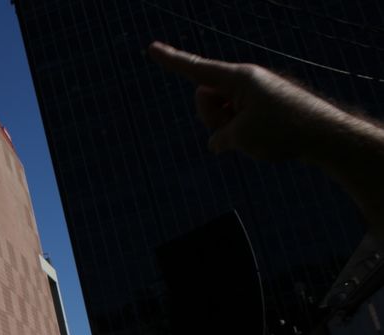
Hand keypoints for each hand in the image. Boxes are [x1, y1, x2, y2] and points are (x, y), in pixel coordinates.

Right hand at [147, 41, 350, 161]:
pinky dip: (239, 132)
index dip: (171, 60)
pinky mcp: (263, 106)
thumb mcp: (240, 137)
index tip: (151, 48)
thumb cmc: (283, 130)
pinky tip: (260, 139)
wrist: (325, 135)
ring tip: (254, 137)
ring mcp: (255, 93)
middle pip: (205, 97)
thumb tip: (218, 142)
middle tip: (234, 130)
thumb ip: (220, 137)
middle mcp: (246, 81)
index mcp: (239, 78)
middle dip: (210, 117)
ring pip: (220, 111)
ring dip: (226, 128)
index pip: (196, 68)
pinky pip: (235, 119)